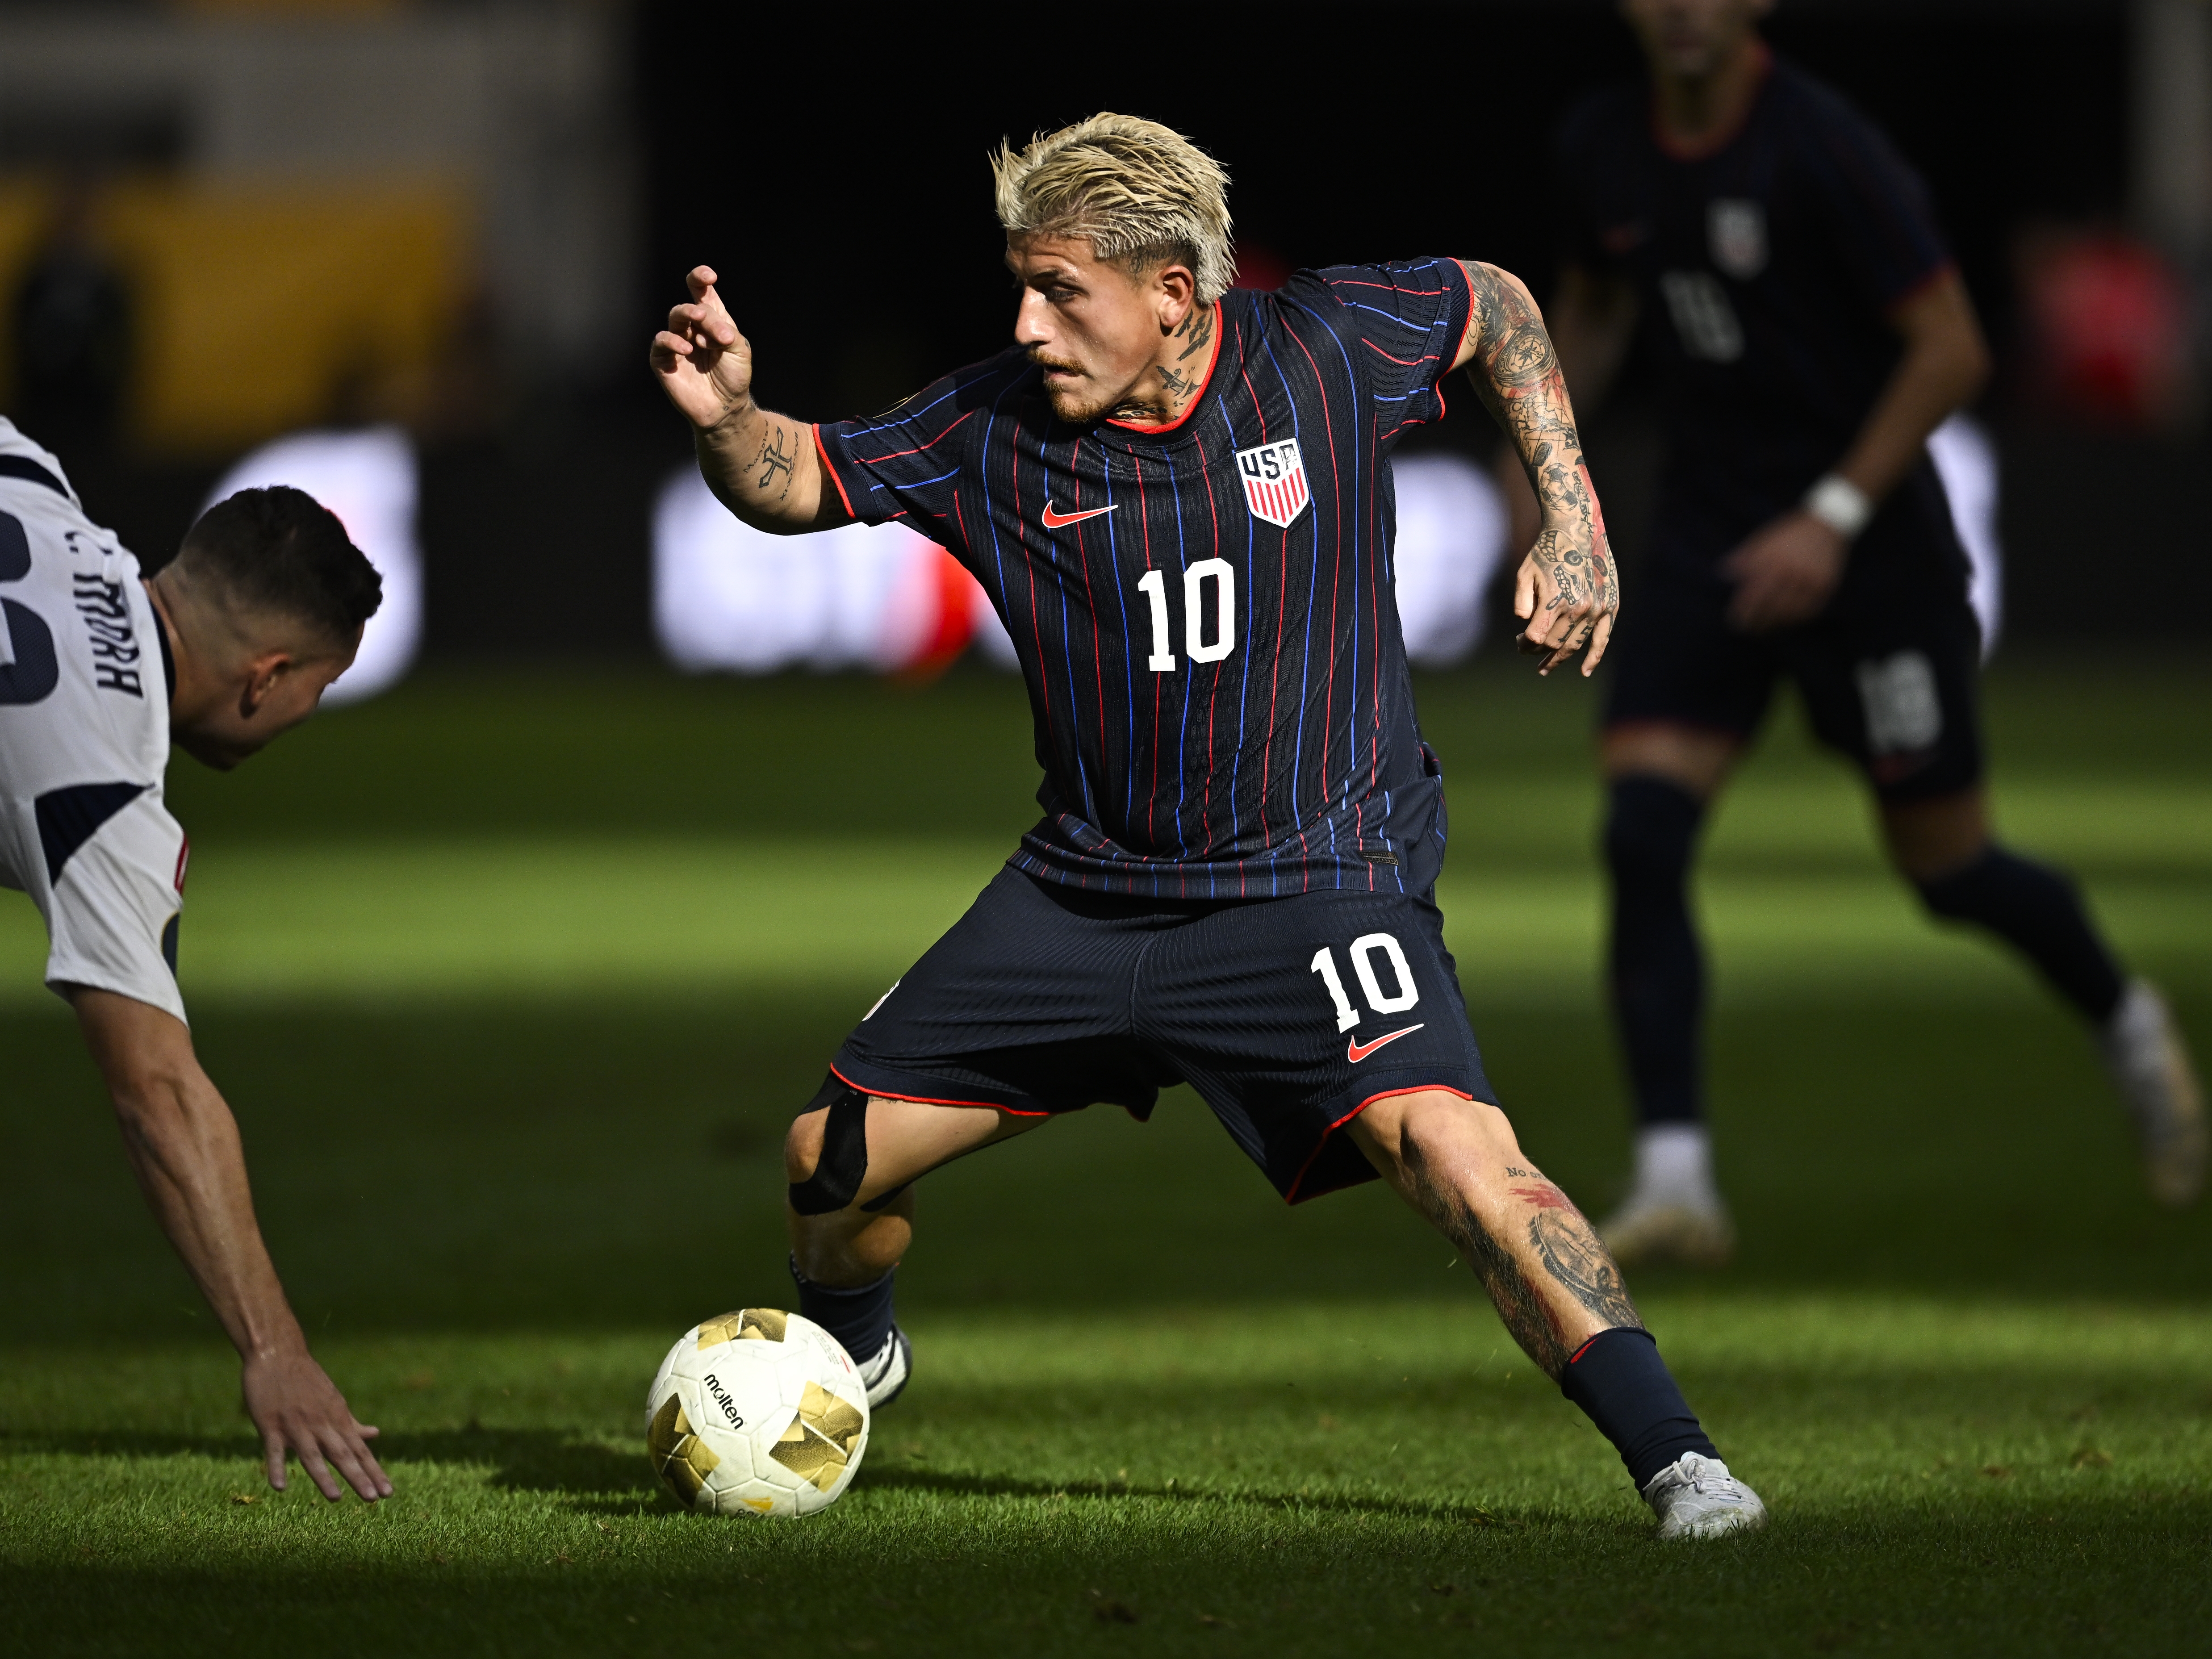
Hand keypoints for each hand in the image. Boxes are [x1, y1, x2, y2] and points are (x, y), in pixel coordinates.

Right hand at [242, 1347, 390, 1501]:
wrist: (277, 1355)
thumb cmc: (306, 1380)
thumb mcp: (333, 1401)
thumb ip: (351, 1422)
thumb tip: (375, 1434)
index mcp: (337, 1419)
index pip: (359, 1450)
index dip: (374, 1471)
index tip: (388, 1493)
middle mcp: (321, 1424)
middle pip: (342, 1454)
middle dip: (358, 1476)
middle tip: (374, 1498)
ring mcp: (296, 1425)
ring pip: (312, 1454)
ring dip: (323, 1476)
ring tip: (336, 1498)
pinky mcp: (270, 1425)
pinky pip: (274, 1449)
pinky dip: (276, 1467)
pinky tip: (280, 1487)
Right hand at [650, 265, 753, 431]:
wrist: (726, 408)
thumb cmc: (734, 377)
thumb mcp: (740, 350)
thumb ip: (726, 331)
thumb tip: (705, 326)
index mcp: (711, 321)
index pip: (701, 292)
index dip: (700, 278)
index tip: (709, 276)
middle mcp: (692, 328)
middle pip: (689, 307)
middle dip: (702, 313)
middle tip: (716, 328)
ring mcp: (677, 343)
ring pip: (674, 318)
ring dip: (687, 318)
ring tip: (701, 332)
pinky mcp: (663, 360)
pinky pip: (661, 341)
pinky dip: (673, 341)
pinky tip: (687, 349)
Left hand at [1513, 518, 1619, 676]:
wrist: (1577, 530)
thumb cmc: (1545, 553)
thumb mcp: (1524, 575)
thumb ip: (1522, 604)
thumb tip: (1526, 627)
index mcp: (1555, 601)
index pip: (1536, 638)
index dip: (1524, 645)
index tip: (1519, 642)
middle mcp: (1578, 608)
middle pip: (1554, 643)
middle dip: (1537, 650)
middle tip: (1527, 650)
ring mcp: (1596, 609)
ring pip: (1575, 645)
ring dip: (1559, 658)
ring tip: (1545, 667)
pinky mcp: (1610, 606)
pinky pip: (1603, 638)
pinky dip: (1593, 657)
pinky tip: (1584, 671)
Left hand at [1723, 510, 1845, 631]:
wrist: (1827, 523)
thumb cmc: (1790, 532)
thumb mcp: (1765, 537)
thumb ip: (1746, 555)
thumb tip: (1724, 572)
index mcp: (1774, 559)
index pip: (1754, 591)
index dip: (1743, 609)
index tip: (1734, 621)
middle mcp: (1793, 571)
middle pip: (1770, 604)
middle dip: (1756, 621)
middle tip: (1746, 631)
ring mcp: (1811, 579)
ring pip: (1790, 611)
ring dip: (1775, 624)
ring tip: (1764, 631)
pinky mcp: (1826, 585)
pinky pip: (1810, 610)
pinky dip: (1796, 619)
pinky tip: (1786, 623)